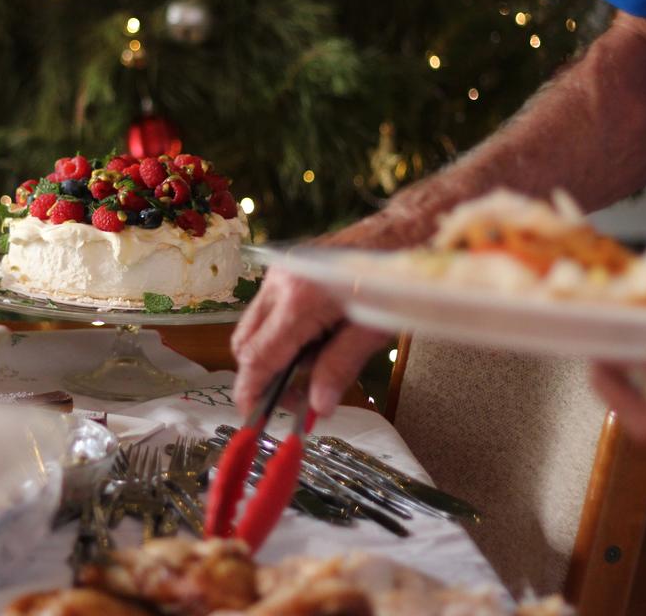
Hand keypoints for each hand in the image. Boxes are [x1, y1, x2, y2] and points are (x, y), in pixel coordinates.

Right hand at [231, 267, 388, 416]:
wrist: (401, 231)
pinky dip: (279, 331)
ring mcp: (278, 271)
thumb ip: (339, 368)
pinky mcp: (285, 266)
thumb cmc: (394, 280)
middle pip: (244, 343)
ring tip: (310, 366)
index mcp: (300, 301)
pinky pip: (266, 308)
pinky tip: (313, 338)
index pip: (258, 357)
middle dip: (259, 375)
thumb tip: (317, 406)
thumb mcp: (373, 331)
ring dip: (270, 353)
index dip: (251, 390)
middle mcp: (279, 283)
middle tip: (292, 397)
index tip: (254, 416)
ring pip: (253, 325)